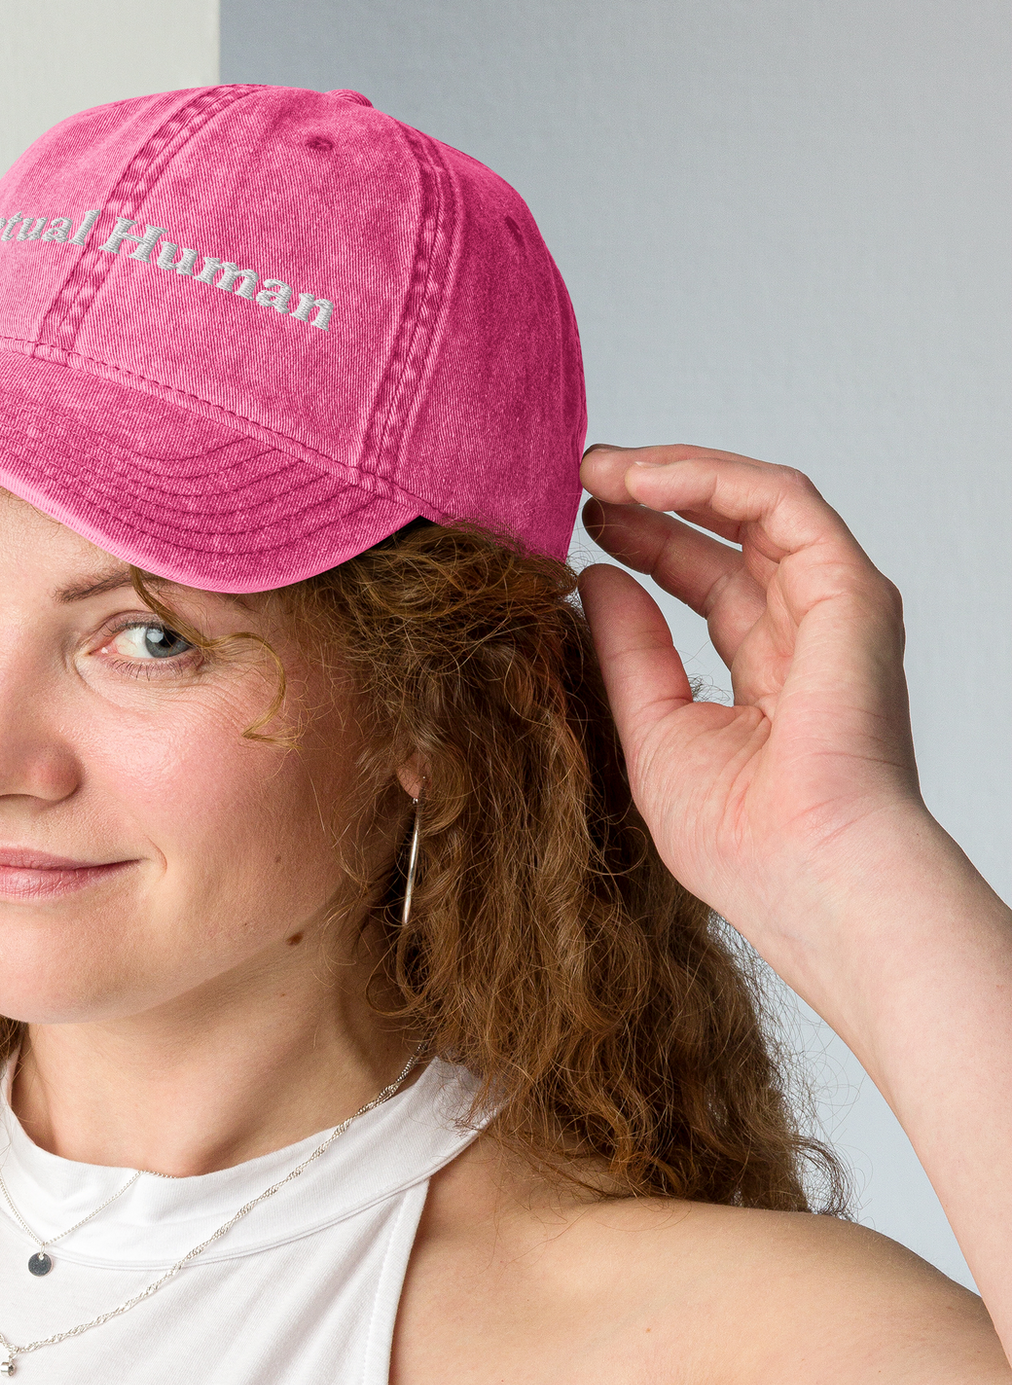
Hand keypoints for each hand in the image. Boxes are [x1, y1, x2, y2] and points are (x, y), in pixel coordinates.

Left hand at [577, 443, 922, 972]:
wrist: (801, 872)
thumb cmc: (740, 840)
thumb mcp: (651, 730)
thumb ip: (628, 651)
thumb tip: (597, 579)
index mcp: (769, 675)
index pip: (707, 583)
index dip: (646, 543)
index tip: (579, 524)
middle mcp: (807, 635)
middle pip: (728, 536)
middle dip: (654, 498)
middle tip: (581, 477)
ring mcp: (833, 609)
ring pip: (755, 505)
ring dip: (674, 474)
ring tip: (598, 469)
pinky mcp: (849, 589)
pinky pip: (781, 502)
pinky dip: (711, 479)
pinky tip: (640, 480)